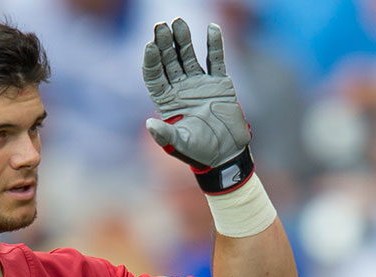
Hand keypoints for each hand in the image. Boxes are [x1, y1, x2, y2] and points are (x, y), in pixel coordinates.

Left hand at [143, 19, 249, 170]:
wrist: (227, 153)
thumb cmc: (199, 152)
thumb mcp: (180, 144)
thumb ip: (165, 135)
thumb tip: (148, 124)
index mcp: (166, 102)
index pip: (154, 76)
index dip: (151, 61)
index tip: (150, 46)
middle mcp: (180, 89)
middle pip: (169, 61)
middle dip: (165, 44)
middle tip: (161, 26)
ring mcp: (199, 84)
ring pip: (189, 56)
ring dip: (184, 40)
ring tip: (179, 22)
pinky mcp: (219, 83)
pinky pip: (215, 60)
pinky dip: (214, 45)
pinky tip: (211, 28)